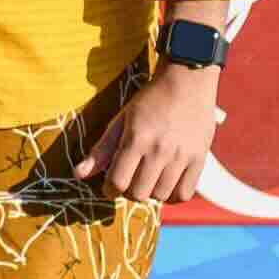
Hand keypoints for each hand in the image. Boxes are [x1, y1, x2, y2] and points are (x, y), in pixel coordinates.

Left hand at [70, 57, 229, 207]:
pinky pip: (184, 193)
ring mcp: (181, 156)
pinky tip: (166, 184)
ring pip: (161, 196)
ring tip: (147, 180)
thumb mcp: (121, 119)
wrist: (187, 82)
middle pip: (139, 193)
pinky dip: (173, 196)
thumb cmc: (151, 100)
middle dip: (128, 191)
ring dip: (150, 193)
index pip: (118, 182)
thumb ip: (102, 149)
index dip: (109, 189)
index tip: (109, 186)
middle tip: (129, 181)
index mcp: (137, 139)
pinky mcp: (199, 160)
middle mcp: (160, 150)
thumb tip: (78, 174)